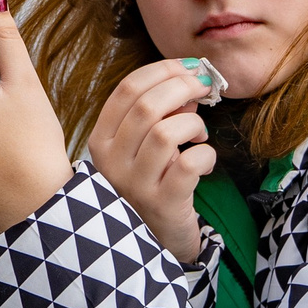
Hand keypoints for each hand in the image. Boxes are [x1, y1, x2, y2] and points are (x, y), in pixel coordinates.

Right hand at [88, 60, 219, 263]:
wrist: (155, 239)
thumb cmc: (151, 183)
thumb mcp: (141, 147)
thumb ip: (157, 113)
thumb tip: (188, 81)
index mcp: (101, 140)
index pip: (127, 89)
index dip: (163, 70)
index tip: (188, 68)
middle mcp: (112, 162)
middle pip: (148, 106)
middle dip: (184, 87)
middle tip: (205, 89)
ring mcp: (135, 185)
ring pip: (167, 132)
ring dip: (193, 125)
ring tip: (199, 134)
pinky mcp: (162, 204)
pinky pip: (190, 164)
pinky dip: (206, 155)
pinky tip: (204, 163)